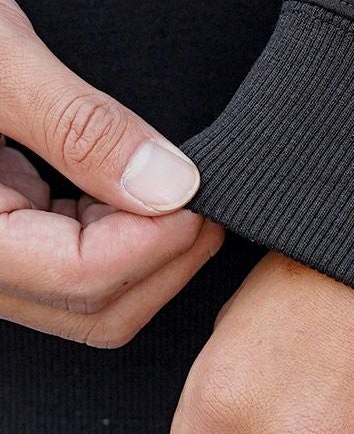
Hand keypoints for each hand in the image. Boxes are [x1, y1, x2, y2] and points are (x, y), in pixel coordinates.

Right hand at [0, 0, 223, 344]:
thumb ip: (79, 126)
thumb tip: (168, 184)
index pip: (79, 276)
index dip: (158, 240)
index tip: (203, 191)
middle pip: (89, 307)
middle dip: (164, 257)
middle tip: (209, 193)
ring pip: (82, 295)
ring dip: (145, 249)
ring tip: (178, 184)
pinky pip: (63, 262)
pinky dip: (112, 232)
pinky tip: (129, 185)